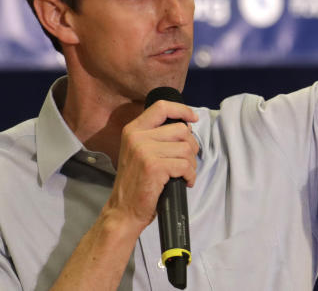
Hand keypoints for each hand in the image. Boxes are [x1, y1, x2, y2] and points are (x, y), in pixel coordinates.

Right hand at [104, 100, 199, 230]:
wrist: (123, 210)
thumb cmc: (136, 183)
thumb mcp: (139, 152)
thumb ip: (156, 137)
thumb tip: (185, 126)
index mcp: (133, 130)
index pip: (161, 107)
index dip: (182, 110)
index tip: (193, 118)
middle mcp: (137, 136)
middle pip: (180, 129)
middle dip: (191, 146)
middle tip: (186, 162)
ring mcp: (144, 151)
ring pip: (185, 148)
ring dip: (191, 164)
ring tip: (183, 174)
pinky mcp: (153, 167)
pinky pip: (184, 165)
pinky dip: (190, 175)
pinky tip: (185, 182)